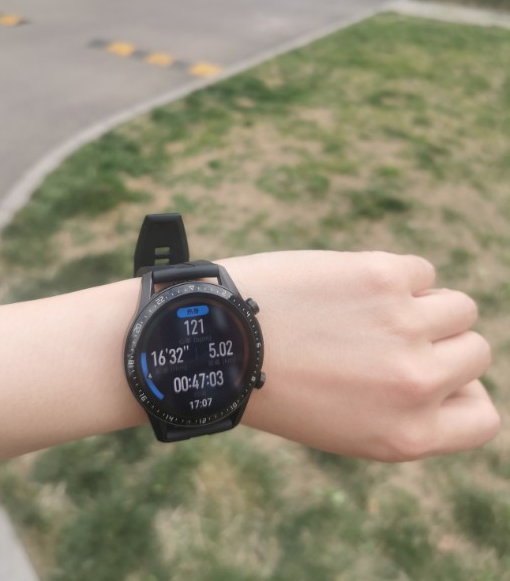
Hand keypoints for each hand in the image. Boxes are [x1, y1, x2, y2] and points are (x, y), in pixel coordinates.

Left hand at [225, 251, 499, 461]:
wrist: (222, 338)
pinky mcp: (385, 277)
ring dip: (425, 304)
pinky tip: (353, 286)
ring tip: (373, 308)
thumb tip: (454, 371)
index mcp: (407, 435)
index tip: (436, 375)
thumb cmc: (278, 383)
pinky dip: (396, 275)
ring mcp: (405, 327)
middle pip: (475, 351)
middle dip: (441, 342)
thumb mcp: (346, 426)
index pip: (484, 417)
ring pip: (459, 307)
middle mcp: (415, 384)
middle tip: (389, 336)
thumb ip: (406, 410)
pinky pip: (422, 270)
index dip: (463, 391)